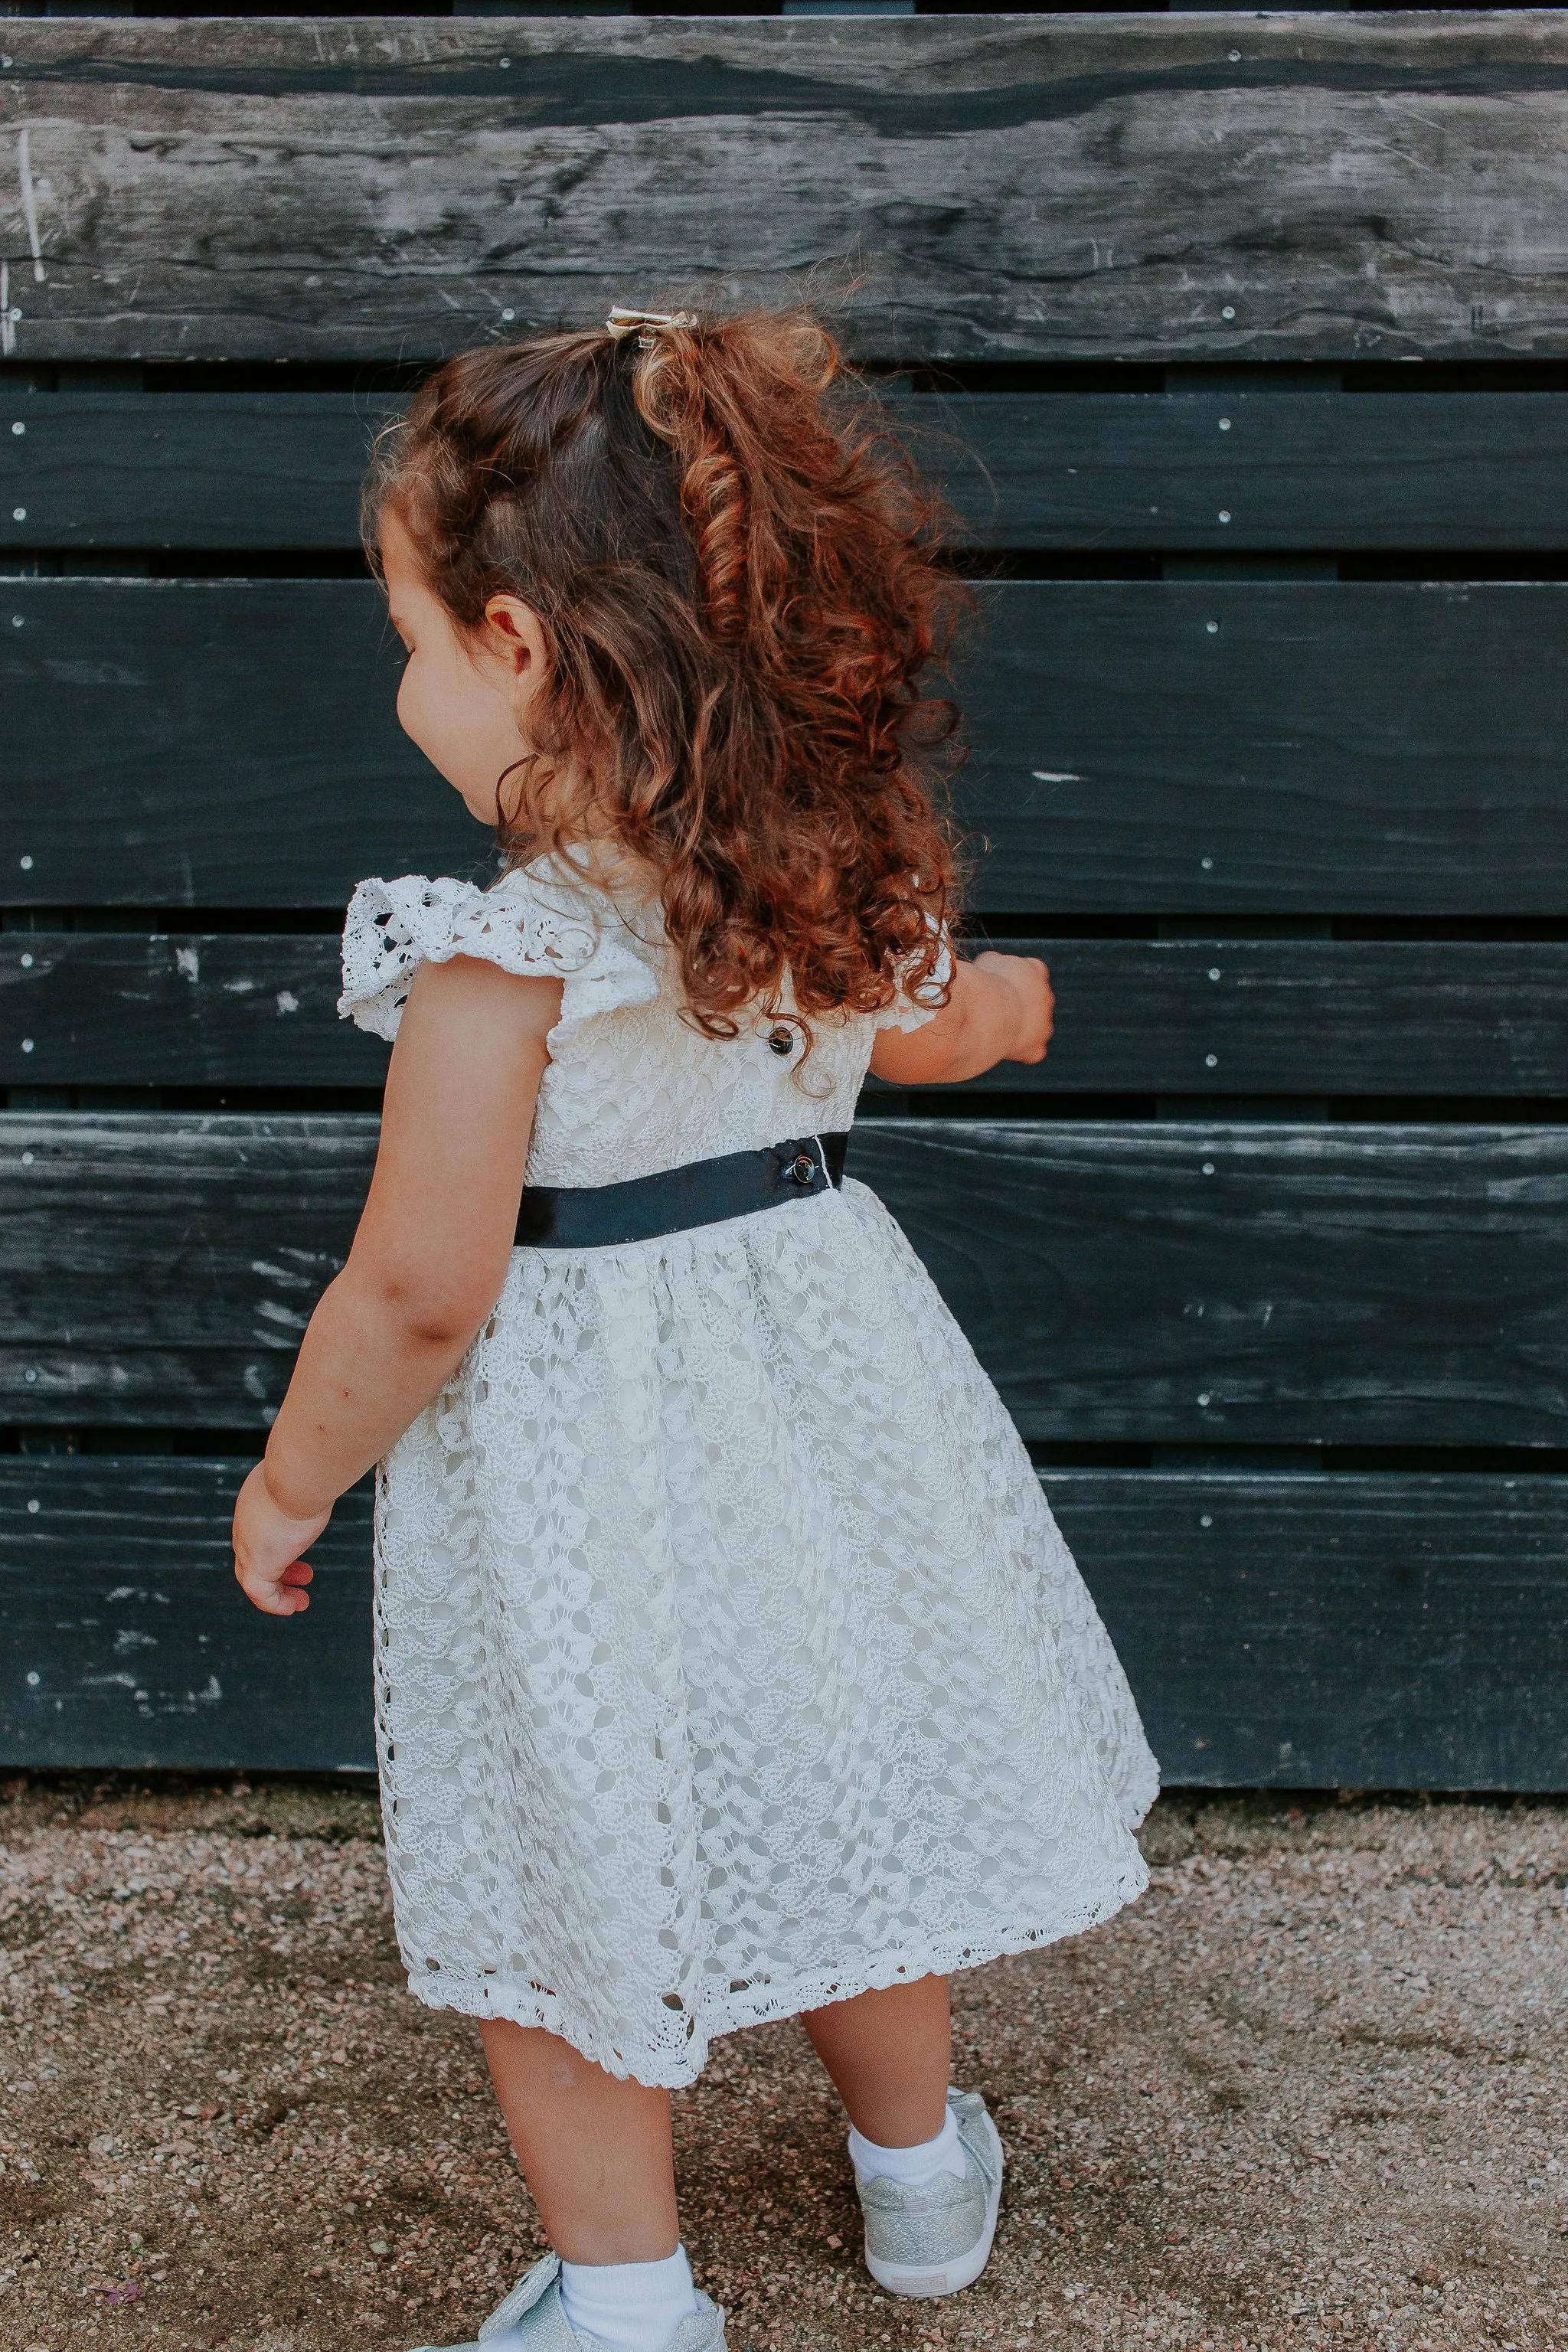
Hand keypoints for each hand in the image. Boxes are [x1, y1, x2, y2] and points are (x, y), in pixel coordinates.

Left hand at [232, 1460, 330, 1616]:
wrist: (297, 1477)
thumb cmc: (306, 1472)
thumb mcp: (303, 1480)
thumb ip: (307, 1484)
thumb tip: (326, 1474)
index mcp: (254, 1503)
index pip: (256, 1532)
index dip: (277, 1545)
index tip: (296, 1552)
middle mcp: (245, 1525)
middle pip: (251, 1557)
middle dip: (278, 1570)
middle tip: (301, 1576)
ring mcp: (248, 1545)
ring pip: (253, 1578)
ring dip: (278, 1591)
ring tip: (298, 1600)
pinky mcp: (259, 1563)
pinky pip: (260, 1594)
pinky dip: (274, 1603)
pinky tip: (291, 1607)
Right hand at [972, 950, 1053, 1063]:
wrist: (984, 1009)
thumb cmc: (980, 982)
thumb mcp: (986, 962)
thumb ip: (994, 964)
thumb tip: (990, 968)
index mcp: (1035, 970)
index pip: (1031, 972)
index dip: (1012, 981)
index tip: (995, 985)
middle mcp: (1045, 995)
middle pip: (1035, 1002)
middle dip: (1018, 1005)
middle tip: (992, 1009)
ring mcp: (1044, 1022)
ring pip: (1038, 1027)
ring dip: (1019, 1028)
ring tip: (993, 1027)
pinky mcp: (1036, 1046)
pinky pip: (1033, 1051)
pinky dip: (1021, 1051)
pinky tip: (1002, 1048)